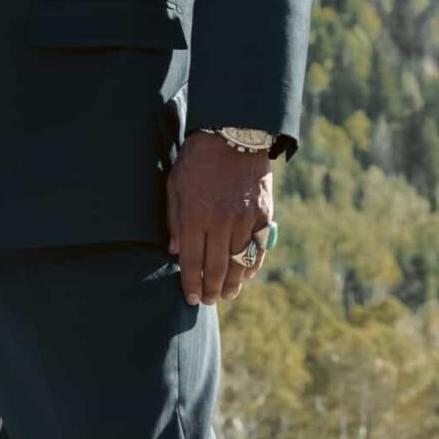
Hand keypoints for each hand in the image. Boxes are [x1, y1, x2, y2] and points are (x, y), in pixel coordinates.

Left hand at [167, 132, 274, 305]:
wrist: (233, 137)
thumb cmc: (197, 161)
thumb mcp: (175, 186)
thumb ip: (175, 221)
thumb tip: (176, 253)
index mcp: (196, 215)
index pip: (192, 261)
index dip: (190, 283)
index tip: (189, 298)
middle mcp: (222, 222)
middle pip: (216, 268)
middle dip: (210, 290)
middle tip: (207, 301)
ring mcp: (245, 220)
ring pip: (239, 264)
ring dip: (232, 284)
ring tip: (225, 295)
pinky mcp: (263, 216)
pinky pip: (258, 250)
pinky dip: (251, 267)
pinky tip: (244, 277)